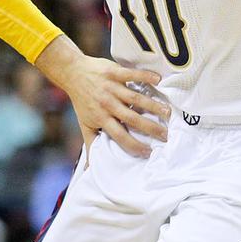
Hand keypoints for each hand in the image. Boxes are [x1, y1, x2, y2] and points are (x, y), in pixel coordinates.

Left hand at [55, 55, 171, 158]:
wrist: (72, 73)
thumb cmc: (81, 101)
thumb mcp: (85, 124)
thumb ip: (91, 145)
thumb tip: (90, 169)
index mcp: (101, 118)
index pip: (120, 136)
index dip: (134, 145)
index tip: (149, 152)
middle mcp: (107, 104)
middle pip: (132, 118)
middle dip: (150, 128)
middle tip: (166, 135)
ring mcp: (111, 88)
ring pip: (135, 98)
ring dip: (153, 105)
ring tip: (168, 112)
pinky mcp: (114, 72)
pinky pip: (131, 74)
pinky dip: (145, 76)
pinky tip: (158, 80)